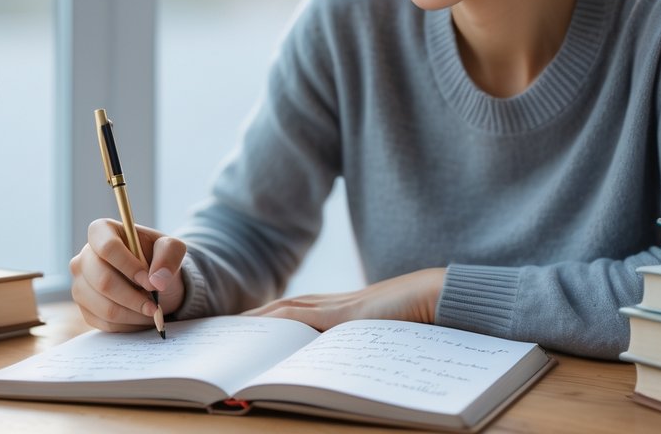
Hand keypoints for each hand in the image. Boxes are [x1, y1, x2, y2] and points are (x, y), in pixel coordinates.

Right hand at [70, 218, 187, 331]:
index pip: (107, 247)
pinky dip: (128, 324)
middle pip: (103, 281)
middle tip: (155, 305)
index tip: (150, 282)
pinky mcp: (85, 308)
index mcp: (102, 231)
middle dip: (133, 297)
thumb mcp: (172, 248)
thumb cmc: (159, 258)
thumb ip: (169, 256)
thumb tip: (156, 281)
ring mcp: (80, 284)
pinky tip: (141, 316)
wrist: (154, 281)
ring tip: (152, 311)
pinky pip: (104, 323)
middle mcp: (84, 257)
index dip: (129, 266)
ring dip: (134, 314)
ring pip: (104, 307)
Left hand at [242, 268, 444, 330]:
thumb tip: (336, 365)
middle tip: (224, 331)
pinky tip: (262, 328)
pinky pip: (304, 315)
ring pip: (286, 310)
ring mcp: (338, 306)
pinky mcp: (345, 313)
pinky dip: (280, 321)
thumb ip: (356, 342)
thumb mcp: (379, 335)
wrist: (437, 296)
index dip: (267, 319)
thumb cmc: (416, 317)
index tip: (243, 329)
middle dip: (252, 320)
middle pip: (281, 308)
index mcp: (340, 308)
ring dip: (258, 320)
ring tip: (232, 332)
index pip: (293, 311)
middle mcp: (333, 303)